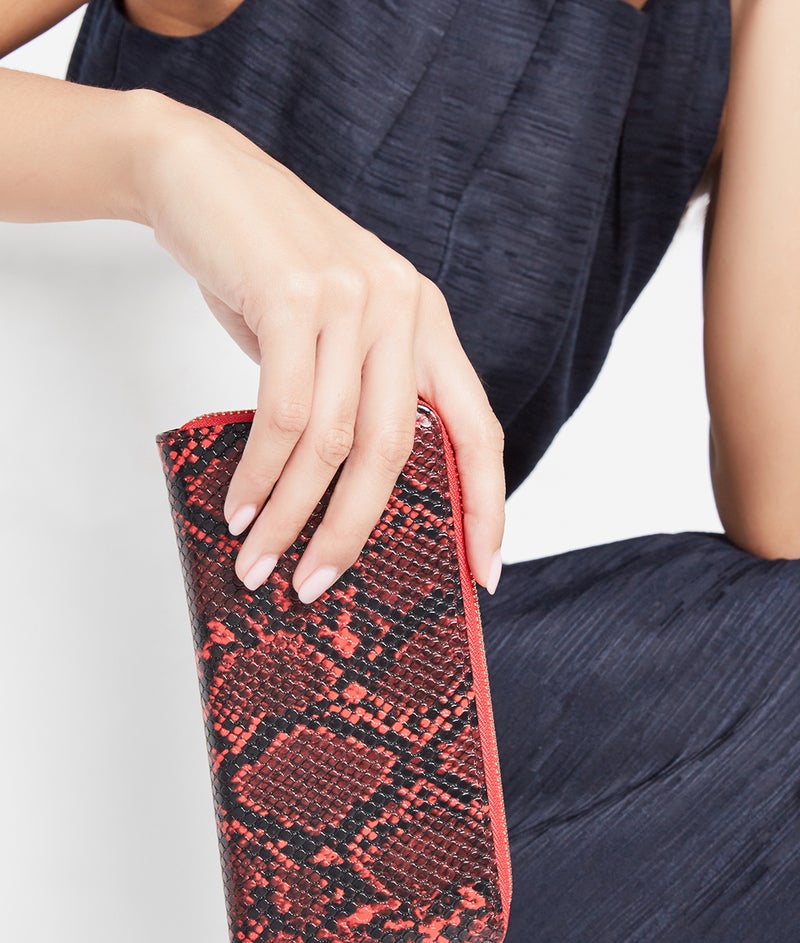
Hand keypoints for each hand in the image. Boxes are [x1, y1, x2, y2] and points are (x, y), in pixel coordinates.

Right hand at [140, 91, 505, 600]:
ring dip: (293, 514)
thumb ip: (353, 393)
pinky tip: (241, 506)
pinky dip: (261, 472)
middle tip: (317, 586)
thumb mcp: (331, 330)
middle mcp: (403, 309)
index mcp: (425, 322)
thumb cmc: (266, 266)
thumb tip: (348, 493)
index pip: (477, 428)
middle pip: (397, 450)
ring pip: (335, 440)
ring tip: (260, 562)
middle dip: (354, 531)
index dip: (487, 506)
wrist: (202, 177)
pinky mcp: (295, 296)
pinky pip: (285, 413)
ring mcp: (353, 298)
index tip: (483, 572)